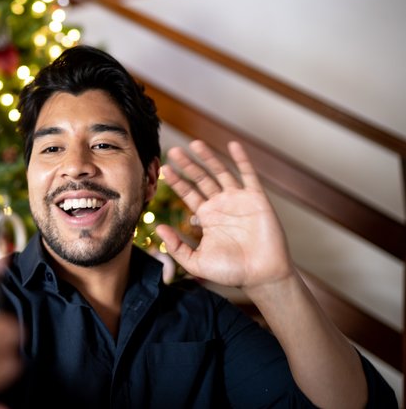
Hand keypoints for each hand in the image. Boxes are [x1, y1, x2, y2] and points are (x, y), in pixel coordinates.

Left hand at [155, 140, 294, 290]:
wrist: (262, 276)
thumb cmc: (231, 271)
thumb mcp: (196, 262)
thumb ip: (176, 246)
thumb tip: (158, 227)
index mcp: (206, 217)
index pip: (188, 193)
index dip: (177, 181)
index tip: (164, 169)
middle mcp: (221, 205)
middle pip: (201, 178)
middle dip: (188, 165)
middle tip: (173, 151)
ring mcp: (239, 200)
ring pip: (221, 173)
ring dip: (209, 158)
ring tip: (195, 143)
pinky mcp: (256, 199)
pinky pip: (248, 175)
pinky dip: (242, 159)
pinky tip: (233, 145)